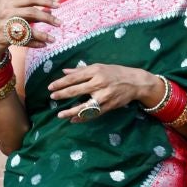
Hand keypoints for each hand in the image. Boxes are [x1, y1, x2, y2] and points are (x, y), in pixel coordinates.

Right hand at [0, 0, 57, 64]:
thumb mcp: (18, 16)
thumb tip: (51, 10)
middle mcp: (7, 12)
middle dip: (47, 18)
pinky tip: (43, 45)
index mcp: (11, 4)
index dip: (45, 1)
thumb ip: (33, 13)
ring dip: (42, 35)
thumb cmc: (7, 25)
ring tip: (53, 39)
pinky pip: (23, 41)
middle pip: (31, 12)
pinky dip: (35, 43)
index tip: (59, 5)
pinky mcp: (4, 38)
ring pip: (27, 29)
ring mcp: (5, 25)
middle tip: (59, 23)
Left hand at [48, 62, 163, 120]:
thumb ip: (81, 70)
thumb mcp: (99, 67)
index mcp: (95, 71)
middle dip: (62, 95)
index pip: (74, 78)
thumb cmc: (115, 73)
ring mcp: (104, 96)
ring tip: (60, 114)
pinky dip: (82, 118)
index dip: (61, 83)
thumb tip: (64, 72)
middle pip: (76, 90)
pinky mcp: (108, 106)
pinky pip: (93, 114)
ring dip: (70, 111)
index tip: (50, 87)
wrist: (135, 82)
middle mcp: (99, 83)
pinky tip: (73, 120)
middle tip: (52, 98)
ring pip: (84, 106)